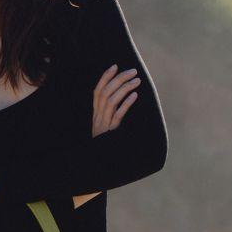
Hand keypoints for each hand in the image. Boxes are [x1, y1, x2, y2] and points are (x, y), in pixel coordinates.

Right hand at [73, 64, 140, 207]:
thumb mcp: (104, 129)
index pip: (98, 91)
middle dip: (119, 79)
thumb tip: (123, 100)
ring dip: (124, 88)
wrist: (95, 166)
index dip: (105, 77)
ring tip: (137, 81)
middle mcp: (97, 117)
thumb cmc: (102, 146)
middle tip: (133, 71)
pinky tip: (135, 97)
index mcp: (95, 114)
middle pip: (106, 93)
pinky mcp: (110, 132)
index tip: (115, 65)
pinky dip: (126, 105)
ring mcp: (103, 124)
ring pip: (111, 101)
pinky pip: (117, 116)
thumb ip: (109, 115)